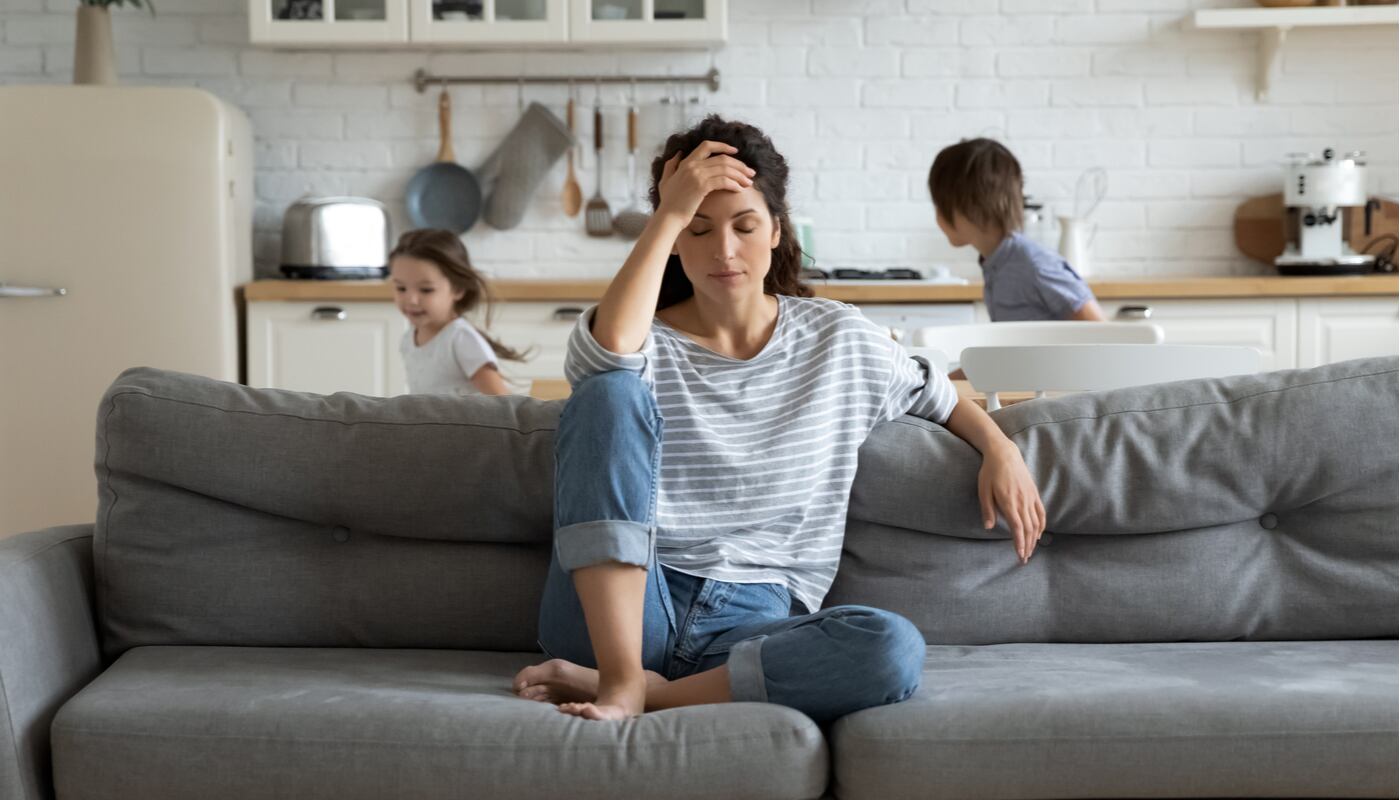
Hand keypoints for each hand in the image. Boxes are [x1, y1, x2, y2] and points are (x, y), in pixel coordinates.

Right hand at [655, 140, 754, 224]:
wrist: (668, 217)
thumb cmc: (668, 203)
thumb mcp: (665, 180)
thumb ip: (670, 166)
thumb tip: (678, 154)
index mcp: (686, 162)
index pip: (707, 146)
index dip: (723, 146)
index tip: (736, 151)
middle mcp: (692, 165)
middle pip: (722, 158)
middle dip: (739, 164)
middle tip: (750, 172)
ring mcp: (697, 174)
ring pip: (725, 169)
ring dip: (740, 175)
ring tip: (749, 182)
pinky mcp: (701, 186)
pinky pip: (723, 181)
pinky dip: (734, 184)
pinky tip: (739, 190)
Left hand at [977, 443, 1045, 564]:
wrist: (1004, 454)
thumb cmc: (989, 472)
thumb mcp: (983, 490)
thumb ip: (987, 509)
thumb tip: (988, 527)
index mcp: (1009, 502)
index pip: (1017, 528)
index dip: (1020, 543)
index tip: (1020, 556)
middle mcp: (1022, 501)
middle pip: (1028, 529)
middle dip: (1027, 546)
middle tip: (1024, 559)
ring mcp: (1030, 497)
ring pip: (1036, 523)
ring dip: (1034, 539)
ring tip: (1030, 550)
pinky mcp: (1034, 493)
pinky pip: (1041, 512)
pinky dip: (1041, 525)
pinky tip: (1039, 534)